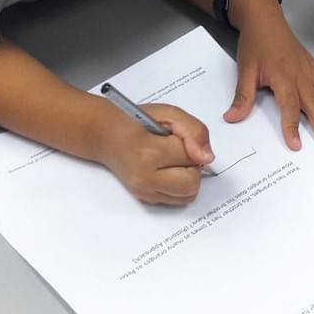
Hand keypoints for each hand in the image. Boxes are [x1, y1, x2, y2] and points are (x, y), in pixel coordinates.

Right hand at [96, 101, 213, 205]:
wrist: (106, 136)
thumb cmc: (135, 121)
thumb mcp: (168, 113)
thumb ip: (194, 131)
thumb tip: (207, 157)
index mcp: (149, 152)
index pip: (191, 156)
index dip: (191, 143)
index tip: (176, 136)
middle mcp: (144, 177)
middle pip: (192, 182)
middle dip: (193, 165)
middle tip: (178, 151)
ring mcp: (144, 191)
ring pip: (187, 195)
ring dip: (188, 177)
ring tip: (173, 161)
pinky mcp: (145, 198)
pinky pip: (177, 200)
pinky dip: (179, 186)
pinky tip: (167, 170)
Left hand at [224, 0, 313, 150]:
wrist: (265, 20)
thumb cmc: (256, 43)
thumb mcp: (245, 70)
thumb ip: (243, 96)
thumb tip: (233, 117)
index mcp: (282, 77)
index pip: (289, 106)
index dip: (292, 126)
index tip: (295, 144)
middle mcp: (301, 75)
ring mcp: (311, 70)